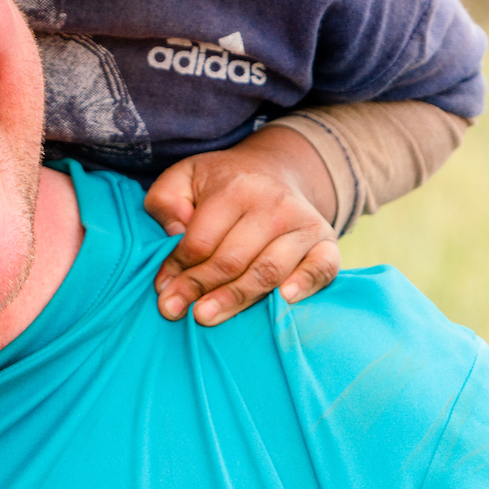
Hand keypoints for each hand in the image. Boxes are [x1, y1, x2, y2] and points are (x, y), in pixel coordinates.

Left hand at [145, 128, 339, 325]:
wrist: (275, 172)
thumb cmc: (222, 183)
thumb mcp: (184, 178)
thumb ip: (166, 201)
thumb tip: (174, 234)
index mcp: (235, 188)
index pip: (201, 241)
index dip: (178, 269)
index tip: (162, 290)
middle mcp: (273, 205)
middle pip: (232, 261)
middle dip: (200, 289)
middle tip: (175, 311)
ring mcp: (303, 224)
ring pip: (267, 272)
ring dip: (235, 299)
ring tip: (206, 316)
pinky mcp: (326, 242)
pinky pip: (322, 268)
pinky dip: (305, 284)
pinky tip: (284, 299)